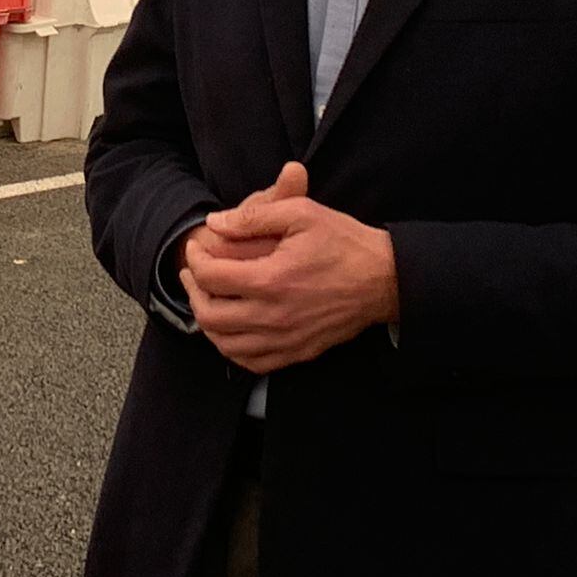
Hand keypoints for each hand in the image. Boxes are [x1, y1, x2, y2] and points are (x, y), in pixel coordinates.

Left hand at [178, 161, 398, 375]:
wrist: (384, 279)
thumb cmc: (343, 242)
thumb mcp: (301, 213)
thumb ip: (253, 216)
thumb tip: (215, 223)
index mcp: (271, 279)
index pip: (211, 277)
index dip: (194, 259)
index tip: (195, 248)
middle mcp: (274, 316)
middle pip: (210, 316)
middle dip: (192, 292)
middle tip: (192, 274)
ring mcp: (286, 339)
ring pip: (226, 345)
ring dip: (208, 322)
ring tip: (206, 299)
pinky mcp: (298, 353)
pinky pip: (252, 363)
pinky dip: (232, 349)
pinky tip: (231, 330)